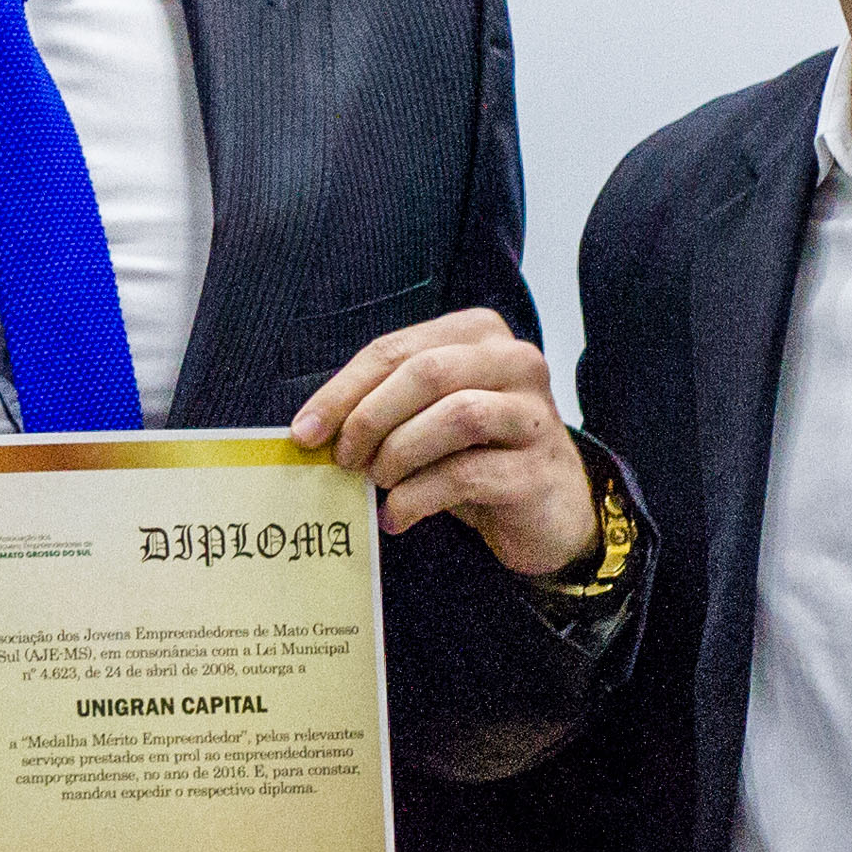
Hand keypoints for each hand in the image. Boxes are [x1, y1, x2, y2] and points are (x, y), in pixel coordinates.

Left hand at [288, 307, 604, 577]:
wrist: (547, 512)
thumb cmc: (477, 456)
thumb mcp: (427, 419)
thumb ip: (383, 407)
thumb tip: (311, 430)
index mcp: (478, 334)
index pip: (397, 349)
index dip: (343, 390)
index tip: (305, 432)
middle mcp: (515, 362)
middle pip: (427, 372)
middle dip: (370, 417)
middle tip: (343, 460)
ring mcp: (534, 414)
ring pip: (455, 416)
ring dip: (399, 453)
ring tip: (379, 482)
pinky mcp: (538, 469)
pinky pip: (468, 474)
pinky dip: (418, 498)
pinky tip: (397, 516)